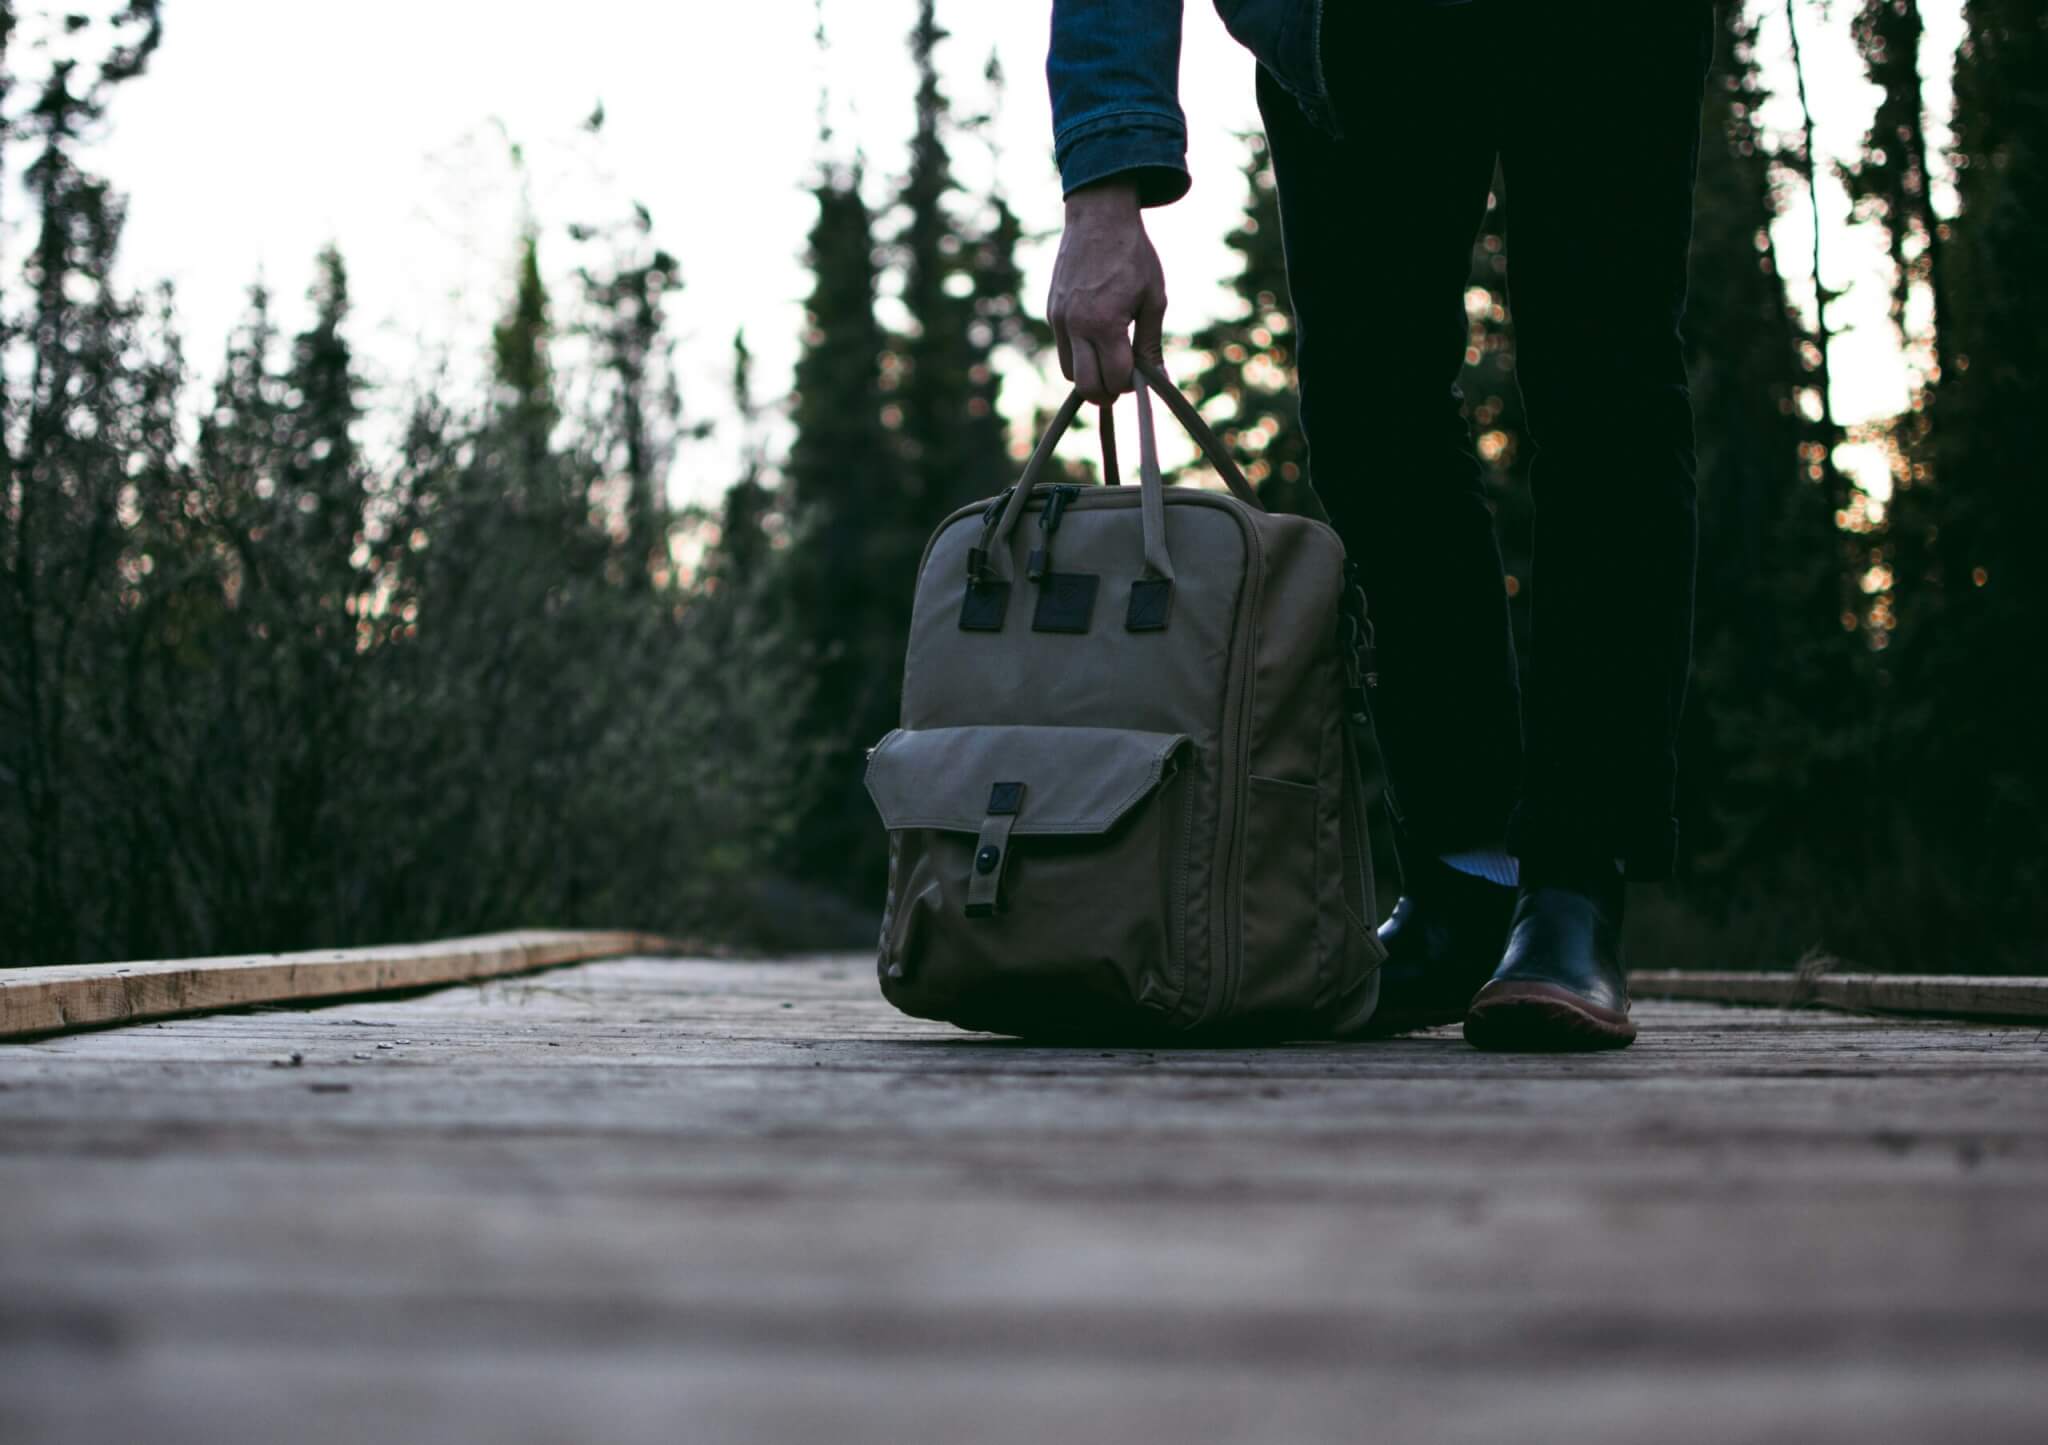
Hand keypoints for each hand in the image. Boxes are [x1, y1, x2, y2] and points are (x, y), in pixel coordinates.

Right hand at [1046, 181, 1167, 403]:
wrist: (1098, 216)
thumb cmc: (1133, 256)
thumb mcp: (1153, 299)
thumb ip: (1151, 344)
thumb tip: (1160, 380)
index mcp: (1104, 323)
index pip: (1115, 378)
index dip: (1131, 384)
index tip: (1142, 374)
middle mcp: (1075, 326)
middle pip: (1086, 386)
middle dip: (1107, 391)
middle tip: (1123, 381)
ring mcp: (1059, 320)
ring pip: (1069, 373)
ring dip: (1090, 375)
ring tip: (1109, 359)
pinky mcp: (1051, 312)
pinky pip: (1063, 349)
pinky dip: (1079, 355)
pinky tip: (1097, 337)